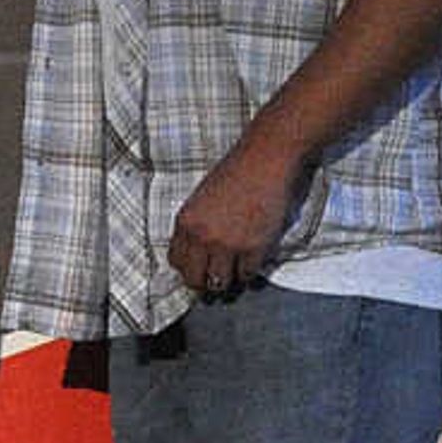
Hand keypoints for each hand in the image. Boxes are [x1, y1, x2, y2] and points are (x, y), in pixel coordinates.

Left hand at [167, 144, 305, 299]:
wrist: (265, 159)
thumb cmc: (236, 172)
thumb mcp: (202, 198)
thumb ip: (197, 225)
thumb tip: (199, 253)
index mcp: (185, 221)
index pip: (175, 261)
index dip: (188, 268)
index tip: (197, 268)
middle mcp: (202, 236)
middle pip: (194, 279)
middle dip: (204, 283)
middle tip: (215, 279)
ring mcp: (227, 244)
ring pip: (220, 283)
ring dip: (228, 279)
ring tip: (235, 271)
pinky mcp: (253, 248)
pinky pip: (247, 275)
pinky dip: (250, 272)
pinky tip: (252, 260)